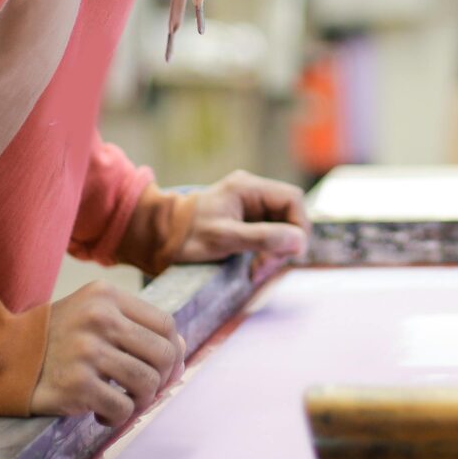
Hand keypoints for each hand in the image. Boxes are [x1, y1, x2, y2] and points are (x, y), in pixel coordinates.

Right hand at [29, 281, 185, 425]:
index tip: (166, 369)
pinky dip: (118, 417)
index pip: (165, 324)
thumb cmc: (55, 339)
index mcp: (106, 295)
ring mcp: (87, 352)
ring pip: (147, 383)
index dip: (173, 351)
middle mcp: (99, 318)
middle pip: (163, 354)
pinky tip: (101, 414)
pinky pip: (122, 408)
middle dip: (163, 379)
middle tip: (146, 392)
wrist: (1, 358)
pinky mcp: (77, 385)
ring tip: (124, 403)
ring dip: (141, 401)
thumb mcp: (91, 314)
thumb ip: (133, 325)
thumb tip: (180, 351)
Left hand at [176, 169, 310, 265]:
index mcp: (248, 187)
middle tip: (265, 267)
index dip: (298, 226)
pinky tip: (253, 267)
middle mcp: (251, 192)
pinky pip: (267, 234)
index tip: (289, 252)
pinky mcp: (243, 221)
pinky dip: (265, 252)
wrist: (156, 239)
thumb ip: (263, 238)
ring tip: (257, 270)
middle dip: (285, 242)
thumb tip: (301, 241)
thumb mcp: (224, 239)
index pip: (292, 199)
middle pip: (288, 214)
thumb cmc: (185, 237)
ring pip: (280, 227)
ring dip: (275, 251)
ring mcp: (247, 206)